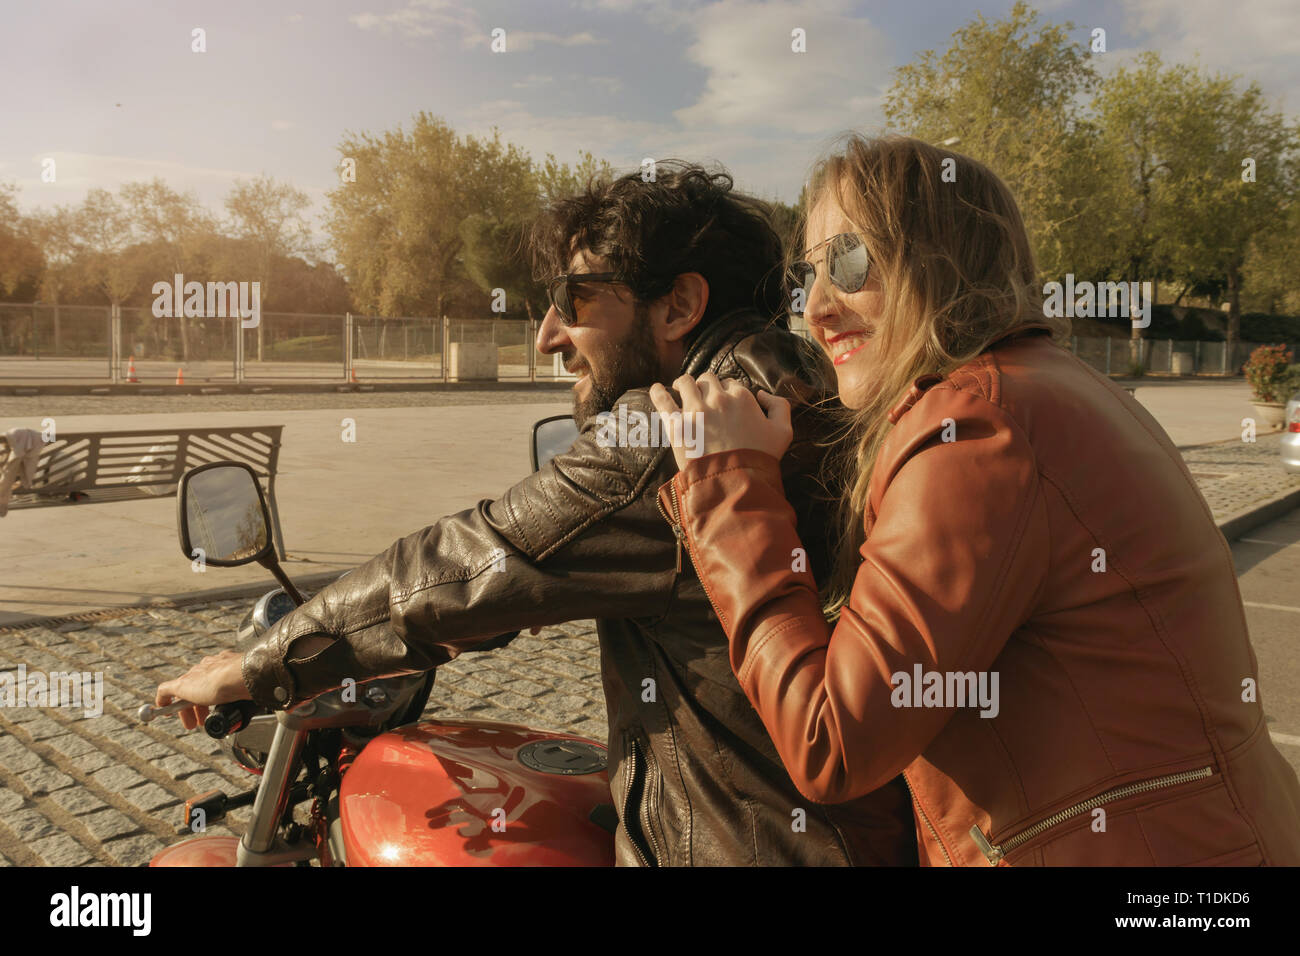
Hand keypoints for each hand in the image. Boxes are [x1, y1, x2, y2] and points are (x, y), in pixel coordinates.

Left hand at [155, 650, 248, 729]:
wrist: (237, 676)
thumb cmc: (245, 681)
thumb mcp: (246, 687)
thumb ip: (247, 692)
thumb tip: (255, 702)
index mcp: (222, 664)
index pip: (211, 678)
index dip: (210, 695)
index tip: (213, 706)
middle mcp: (207, 666)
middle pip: (197, 685)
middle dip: (198, 705)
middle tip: (201, 719)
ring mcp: (194, 675)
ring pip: (185, 690)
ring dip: (187, 709)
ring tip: (192, 722)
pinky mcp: (181, 684)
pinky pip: (165, 691)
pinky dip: (163, 701)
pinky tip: (163, 711)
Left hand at [649, 373, 792, 470]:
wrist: (736, 482)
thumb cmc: (760, 459)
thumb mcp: (783, 432)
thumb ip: (780, 406)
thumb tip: (761, 393)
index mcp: (742, 397)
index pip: (731, 383)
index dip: (728, 390)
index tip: (724, 401)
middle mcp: (718, 399)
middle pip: (708, 380)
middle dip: (706, 385)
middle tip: (703, 395)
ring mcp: (695, 410)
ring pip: (686, 383)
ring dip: (684, 384)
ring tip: (680, 388)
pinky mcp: (677, 424)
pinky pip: (662, 400)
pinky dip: (658, 392)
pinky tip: (656, 388)